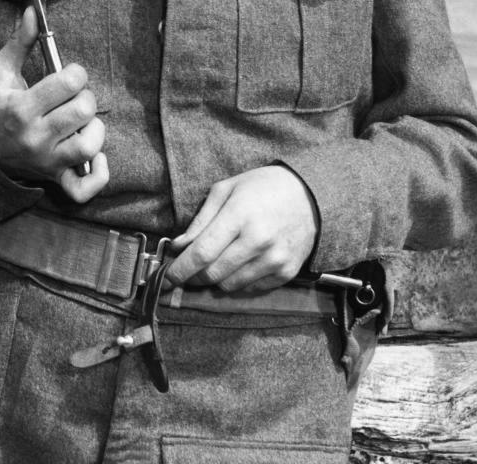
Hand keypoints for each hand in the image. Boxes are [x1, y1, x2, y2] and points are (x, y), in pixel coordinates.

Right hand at [0, 6, 107, 201]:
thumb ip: (18, 42)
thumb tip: (33, 12)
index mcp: (21, 108)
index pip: (68, 83)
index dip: (76, 72)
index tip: (68, 75)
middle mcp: (35, 137)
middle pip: (83, 111)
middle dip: (84, 97)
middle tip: (73, 98)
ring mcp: (47, 162)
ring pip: (90, 145)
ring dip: (94, 129)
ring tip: (81, 121)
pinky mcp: (56, 179)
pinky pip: (84, 188)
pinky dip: (98, 174)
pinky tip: (96, 156)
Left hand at [165, 166, 318, 292]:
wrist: (310, 195)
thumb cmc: (262, 187)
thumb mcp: (226, 190)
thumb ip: (201, 220)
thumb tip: (178, 247)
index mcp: (239, 215)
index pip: (202, 253)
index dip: (180, 270)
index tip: (166, 279)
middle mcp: (258, 240)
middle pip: (213, 274)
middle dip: (194, 276)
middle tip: (188, 270)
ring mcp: (274, 259)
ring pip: (230, 286)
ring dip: (215, 279)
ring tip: (217, 262)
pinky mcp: (287, 272)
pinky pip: (251, 289)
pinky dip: (238, 281)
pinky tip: (240, 264)